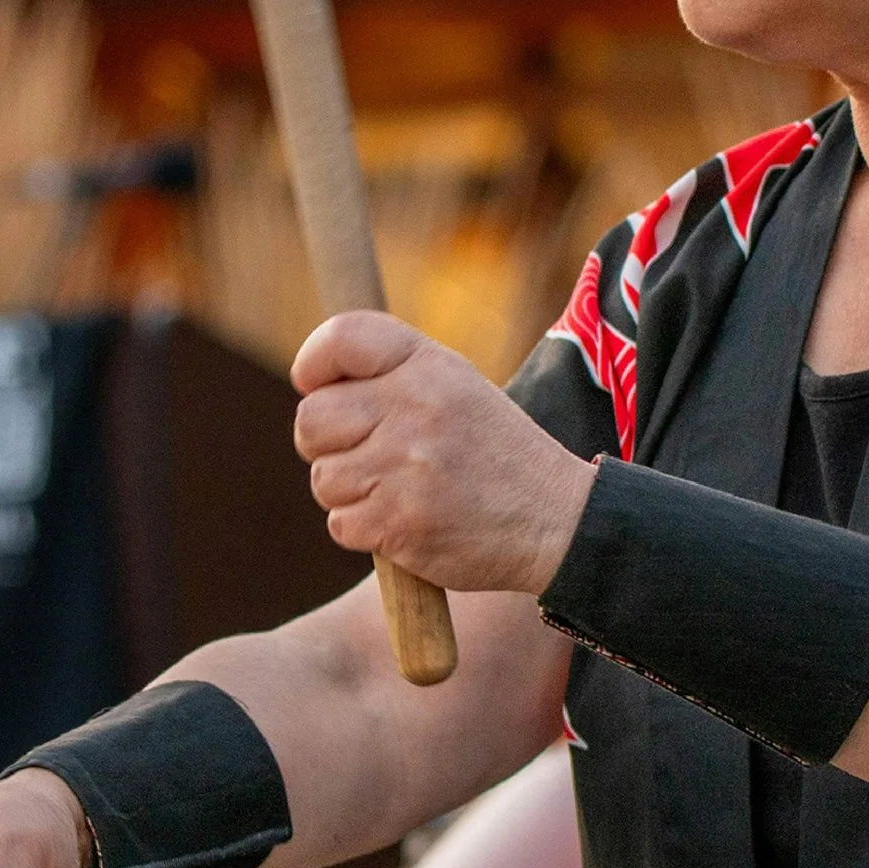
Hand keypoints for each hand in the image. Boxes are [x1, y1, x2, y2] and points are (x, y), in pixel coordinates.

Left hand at [291, 312, 595, 594]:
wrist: (557, 522)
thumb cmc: (495, 455)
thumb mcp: (458, 390)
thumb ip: (393, 377)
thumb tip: (311, 384)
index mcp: (430, 366)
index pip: (342, 337)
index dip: (313, 363)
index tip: (314, 384)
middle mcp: (414, 408)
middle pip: (310, 419)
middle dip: (323, 443)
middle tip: (364, 455)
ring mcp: (404, 466)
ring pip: (323, 477)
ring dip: (349, 492)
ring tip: (400, 490)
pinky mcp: (398, 521)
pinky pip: (340, 522)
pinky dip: (364, 529)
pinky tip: (407, 521)